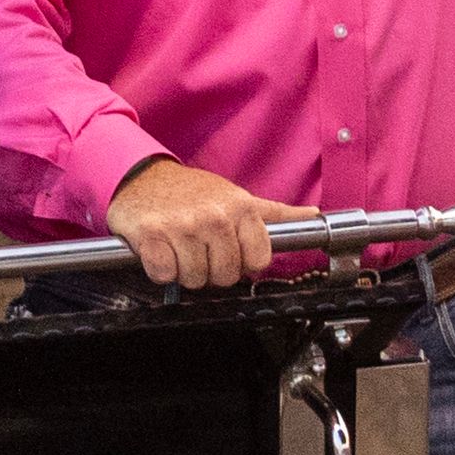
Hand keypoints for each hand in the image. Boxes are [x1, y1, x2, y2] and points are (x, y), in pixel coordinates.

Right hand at [106, 158, 307, 288]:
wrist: (139, 175)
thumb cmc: (190, 191)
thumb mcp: (235, 197)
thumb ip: (275, 213)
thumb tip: (315, 214)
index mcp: (240, 208)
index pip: (257, 261)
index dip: (240, 262)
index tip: (226, 250)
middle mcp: (214, 217)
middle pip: (225, 275)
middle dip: (210, 269)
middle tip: (197, 250)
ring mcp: (181, 226)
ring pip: (195, 278)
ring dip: (183, 271)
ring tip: (177, 249)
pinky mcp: (151, 234)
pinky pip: (164, 274)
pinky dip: (159, 269)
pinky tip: (158, 251)